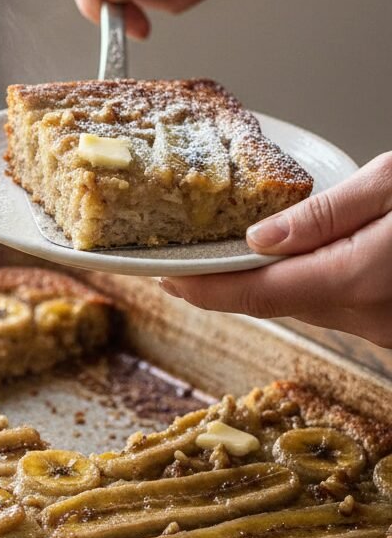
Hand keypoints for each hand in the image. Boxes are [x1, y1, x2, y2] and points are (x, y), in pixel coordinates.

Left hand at [158, 153, 391, 346]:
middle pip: (275, 301)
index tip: (168, 276)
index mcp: (356, 279)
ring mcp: (378, 326)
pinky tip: (292, 260)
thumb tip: (260, 237)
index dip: (206, 288)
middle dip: (227, 283)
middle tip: (182, 265)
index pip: (258, 293)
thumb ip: (326, 212)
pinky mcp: (389, 321)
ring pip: (303, 304)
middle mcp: (365, 316)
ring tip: (226, 258)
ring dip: (266, 283)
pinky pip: (332, 303)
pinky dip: (304, 282)